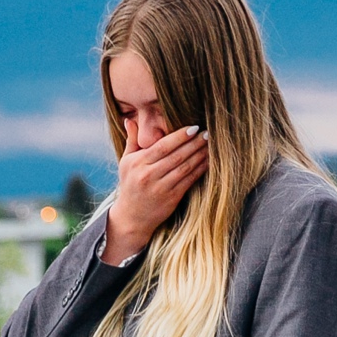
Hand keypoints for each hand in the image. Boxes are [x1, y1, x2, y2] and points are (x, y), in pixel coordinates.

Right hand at [104, 123, 209, 259]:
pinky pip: (189, 181)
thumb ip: (131, 140)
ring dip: (200, 155)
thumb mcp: (126, 162)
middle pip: (176, 156)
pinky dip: (200, 170)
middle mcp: (149, 175)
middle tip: (207, 133)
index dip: (180, 136)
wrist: (131, 217)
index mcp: (138, 163)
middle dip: (194, 143)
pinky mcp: (171, 199)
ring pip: (185, 168)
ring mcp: (161, 188)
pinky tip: (208, 161)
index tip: (194, 127)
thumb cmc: (130, 184)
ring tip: (210, 145)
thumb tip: (130, 119)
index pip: (162, 146)